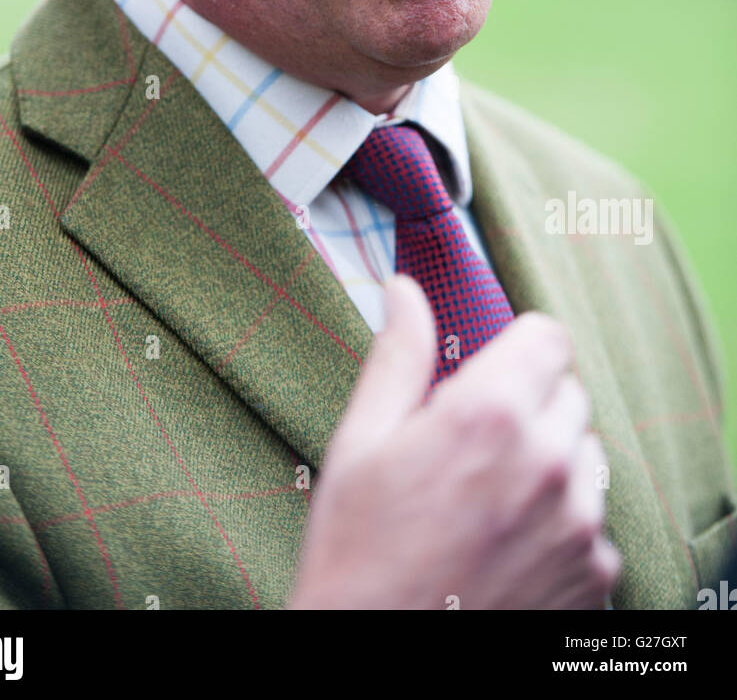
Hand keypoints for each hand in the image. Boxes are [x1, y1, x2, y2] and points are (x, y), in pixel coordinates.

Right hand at [287, 273, 620, 609]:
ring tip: (490, 500)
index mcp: (488, 414)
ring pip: (585, 456)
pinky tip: (508, 546)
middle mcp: (547, 461)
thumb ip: (397, 357)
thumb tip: (404, 290)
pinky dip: (563, 525)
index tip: (494, 370)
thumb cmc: (357, 554)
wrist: (376, 661)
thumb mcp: (360, 444)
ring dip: (551, 463)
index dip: (518, 348)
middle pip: (568, 392)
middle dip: (529, 404)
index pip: (549, 336)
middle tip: (474, 446)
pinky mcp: (594, 574)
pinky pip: (595, 522)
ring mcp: (579, 523)